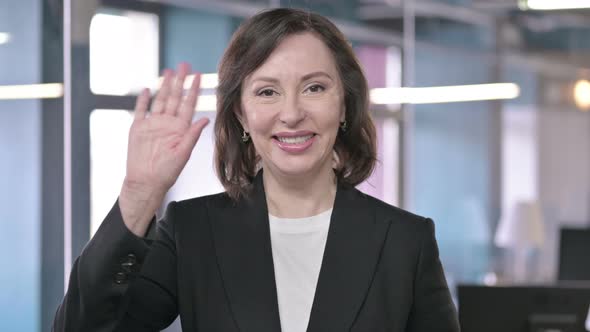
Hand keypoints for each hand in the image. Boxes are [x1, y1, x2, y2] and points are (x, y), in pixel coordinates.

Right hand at [119, 63, 209, 235]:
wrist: (146, 182)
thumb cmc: (167, 172)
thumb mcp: (183, 153)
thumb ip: (192, 135)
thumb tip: (205, 119)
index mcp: (180, 129)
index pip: (188, 104)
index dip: (193, 90)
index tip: (199, 76)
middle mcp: (168, 124)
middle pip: (175, 98)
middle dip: (179, 81)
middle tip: (184, 65)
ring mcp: (153, 125)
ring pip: (160, 100)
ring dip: (164, 86)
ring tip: (168, 72)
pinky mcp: (138, 129)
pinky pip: (140, 111)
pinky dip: (143, 100)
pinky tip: (146, 89)